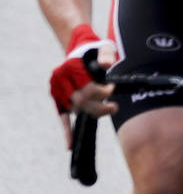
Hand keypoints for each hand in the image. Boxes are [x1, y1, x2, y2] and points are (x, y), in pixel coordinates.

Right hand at [50, 24, 115, 143]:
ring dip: (92, 112)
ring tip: (108, 108)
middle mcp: (60, 79)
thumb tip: (107, 65)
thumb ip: (107, 55)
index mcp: (71, 67)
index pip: (87, 88)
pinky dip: (66, 130)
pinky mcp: (57, 98)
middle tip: (114, 106)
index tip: (112, 89)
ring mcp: (57, 89)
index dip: (102, 92)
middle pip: (81, 101)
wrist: (79, 49)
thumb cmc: (95, 50)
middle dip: (99, 106)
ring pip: (75, 109)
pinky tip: (69, 145)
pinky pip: (61, 116)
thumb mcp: (105, 47)